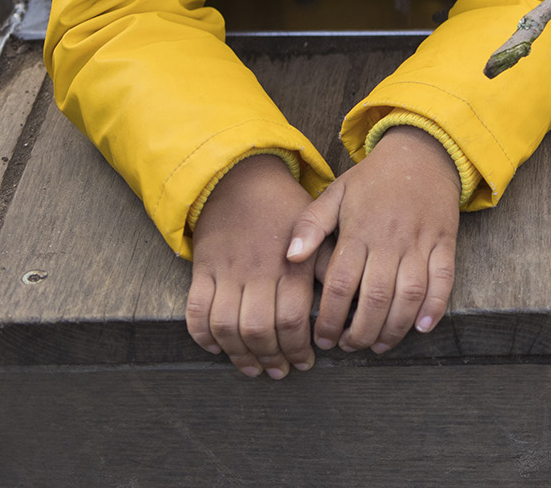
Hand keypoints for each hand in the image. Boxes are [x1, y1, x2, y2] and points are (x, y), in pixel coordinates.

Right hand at [187, 154, 318, 377]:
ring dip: (239, 355)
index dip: (298, 347)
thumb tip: (354, 296)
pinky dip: (203, 335)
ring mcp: (226, 271)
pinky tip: (216, 348)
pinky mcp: (202, 270)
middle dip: (270, 358)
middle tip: (280, 372)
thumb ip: (329, 262)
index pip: (292, 319)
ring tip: (253, 369)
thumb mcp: (319, 229)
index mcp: (290, 263)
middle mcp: (258, 271)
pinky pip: (196, 311)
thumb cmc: (286, 207)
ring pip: (226, 326)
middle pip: (259, 329)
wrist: (241, 179)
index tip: (306, 362)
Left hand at [286, 125, 460, 354]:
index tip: (324, 339)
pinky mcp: (445, 242)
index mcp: (359, 231)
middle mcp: (390, 240)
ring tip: (379, 345)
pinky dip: (435, 307)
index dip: (331, 319)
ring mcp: (421, 241)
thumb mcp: (335, 193)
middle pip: (375, 298)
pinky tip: (422, 327)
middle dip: (361, 332)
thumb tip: (290, 257)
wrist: (422, 152)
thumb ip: (310, 225)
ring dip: (394, 328)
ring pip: (409, 295)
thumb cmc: (373, 179)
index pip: (341, 285)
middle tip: (350, 347)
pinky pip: (444, 279)